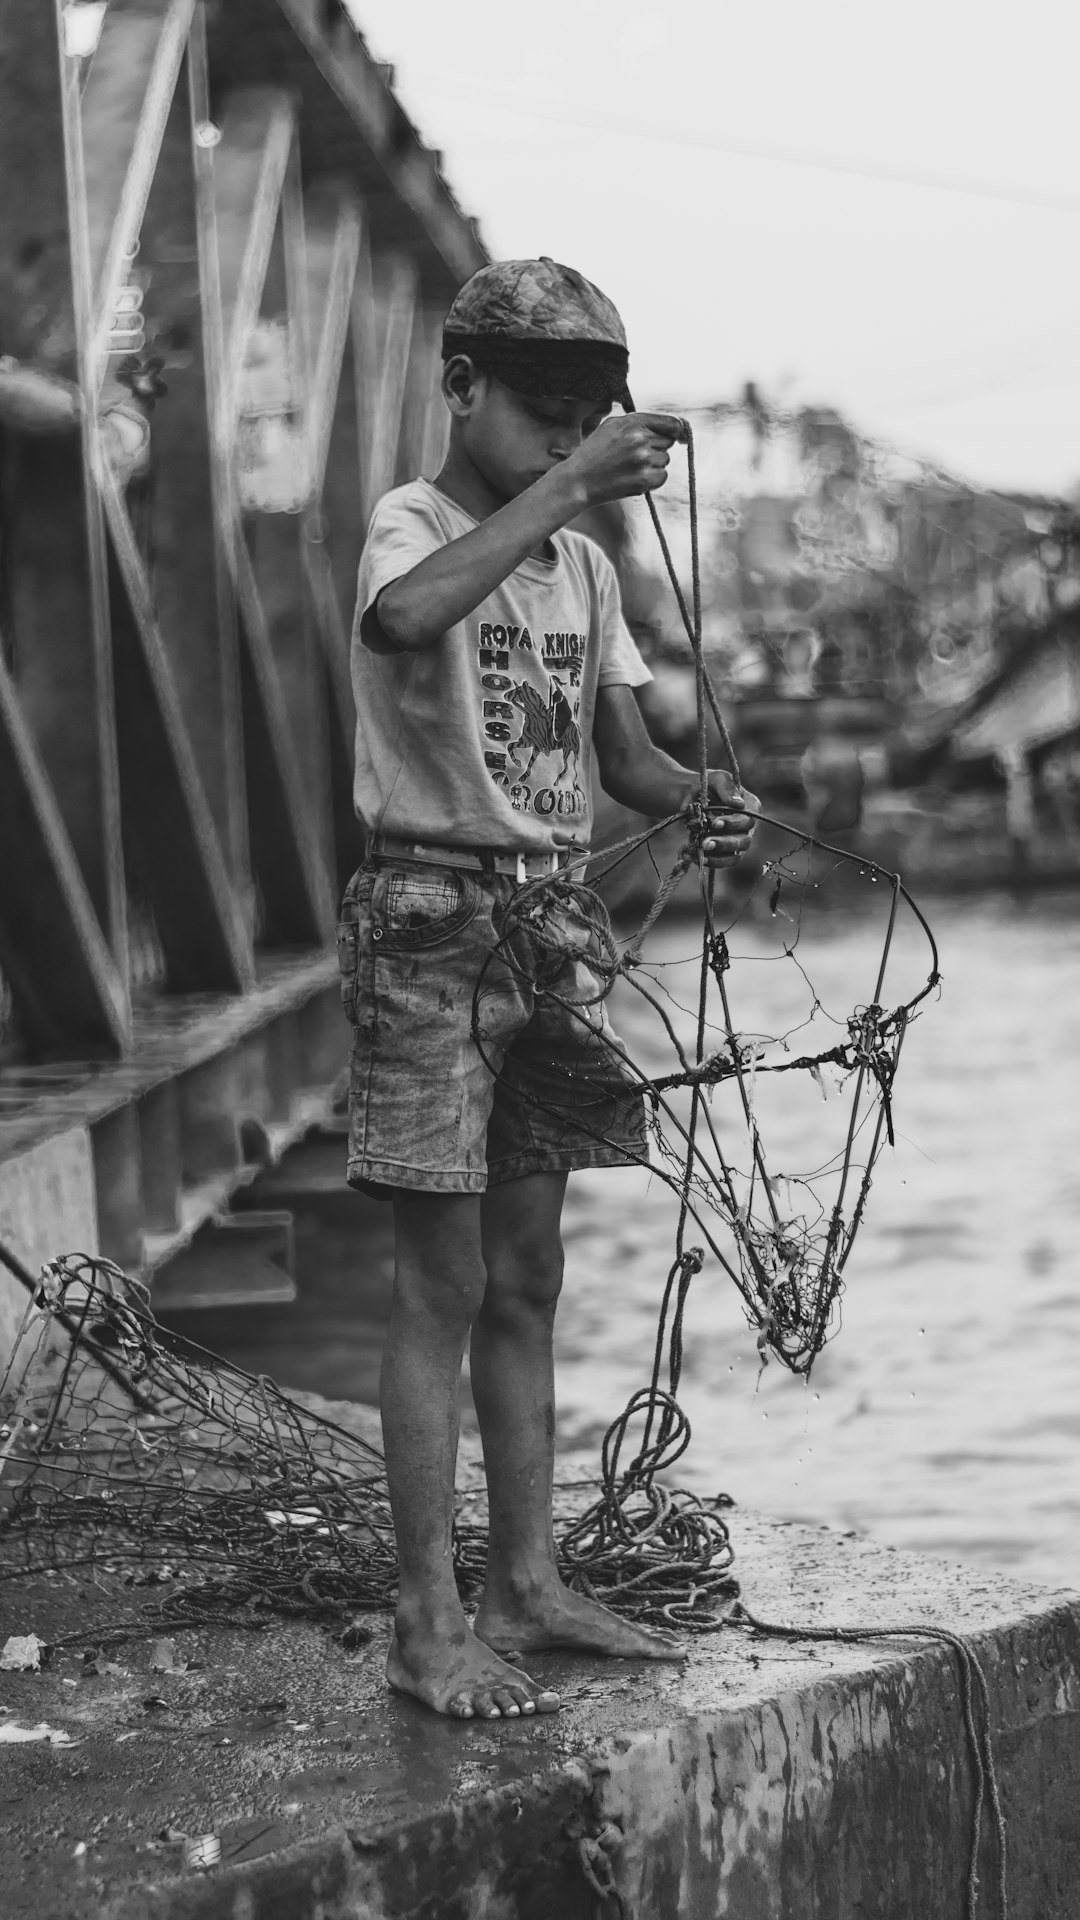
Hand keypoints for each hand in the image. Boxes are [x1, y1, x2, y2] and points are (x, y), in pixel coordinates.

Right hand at [560, 412, 685, 508]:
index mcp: (632, 422)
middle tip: (634, 457)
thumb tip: (672, 427)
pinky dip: (652, 480)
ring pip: (664, 460)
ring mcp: (643, 459)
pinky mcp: (644, 478)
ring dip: (653, 465)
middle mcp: (639, 438)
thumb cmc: (593, 454)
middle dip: (656, 448)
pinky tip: (633, 478)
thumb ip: (639, 423)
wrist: (577, 481)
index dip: (678, 430)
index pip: (670, 422)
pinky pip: (662, 476)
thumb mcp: (611, 427)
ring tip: (630, 468)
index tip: (680, 436)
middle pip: (667, 442)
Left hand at [701, 771, 759, 866]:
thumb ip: (727, 788)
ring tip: (701, 853)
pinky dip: (714, 862)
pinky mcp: (728, 851)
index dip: (732, 823)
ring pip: (736, 854)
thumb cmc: (708, 785)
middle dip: (724, 843)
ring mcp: (739, 839)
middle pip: (744, 840)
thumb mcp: (717, 779)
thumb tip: (738, 803)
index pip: (748, 818)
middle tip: (705, 843)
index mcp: (751, 806)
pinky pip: (726, 861)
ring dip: (719, 856)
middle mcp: (748, 825)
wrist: (691, 796)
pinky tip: (700, 859)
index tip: (714, 823)